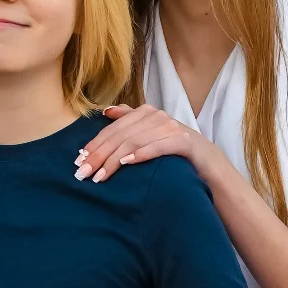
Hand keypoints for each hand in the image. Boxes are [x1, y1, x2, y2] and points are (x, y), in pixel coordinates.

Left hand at [75, 103, 209, 182]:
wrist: (209, 162)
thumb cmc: (174, 151)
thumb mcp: (150, 133)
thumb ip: (130, 119)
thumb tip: (106, 111)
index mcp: (146, 113)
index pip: (113, 129)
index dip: (95, 144)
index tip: (79, 160)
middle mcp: (157, 116)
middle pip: (120, 136)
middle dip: (99, 155)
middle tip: (83, 173)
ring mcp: (171, 127)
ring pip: (134, 142)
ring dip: (114, 160)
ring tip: (100, 176)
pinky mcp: (184, 142)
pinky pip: (158, 146)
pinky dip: (141, 154)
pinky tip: (127, 163)